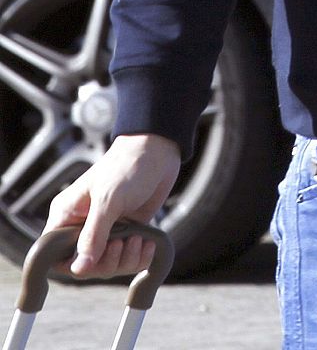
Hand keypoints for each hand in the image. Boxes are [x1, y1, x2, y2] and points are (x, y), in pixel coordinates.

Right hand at [44, 133, 180, 277]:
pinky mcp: (129, 230)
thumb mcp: (108, 200)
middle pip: (86, 266)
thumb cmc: (127, 167)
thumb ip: (93, 235)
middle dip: (106, 262)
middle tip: (121, 243)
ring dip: (125, 259)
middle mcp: (85, 226)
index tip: (93, 261)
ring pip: (110, 264)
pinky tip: (148, 243)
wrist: (159, 149)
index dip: (73, 265)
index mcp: (67, 216)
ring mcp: (108, 229)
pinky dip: (140, 257)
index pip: (56, 256)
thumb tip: (80, 269)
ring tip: (137, 238)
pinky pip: (130, 258)